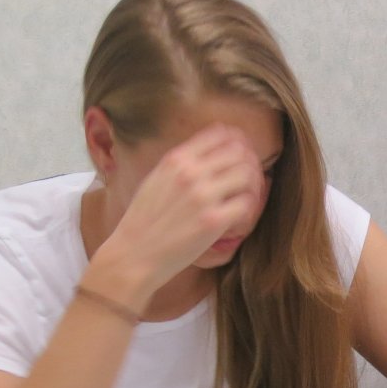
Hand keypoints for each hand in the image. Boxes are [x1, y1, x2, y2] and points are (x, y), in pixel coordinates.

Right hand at [94, 126, 264, 296]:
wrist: (134, 254)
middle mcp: (190, 172)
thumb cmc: (143, 221)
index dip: (237, 142)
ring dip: (252, 184)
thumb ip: (180, 164)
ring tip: (244, 197)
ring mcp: (202, 196)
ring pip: (247, 174)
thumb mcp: (155, 179)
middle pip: (239, 151)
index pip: (220, 133)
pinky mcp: (213, 221)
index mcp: (175, 159)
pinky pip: (247, 203)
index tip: (241, 155)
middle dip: (249, 162)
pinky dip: (247, 207)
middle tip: (247, 178)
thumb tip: (209, 150)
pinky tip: (238, 216)